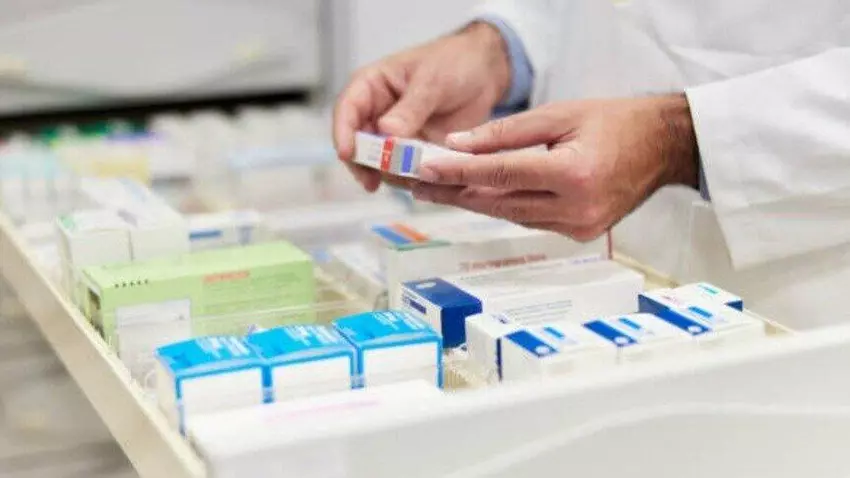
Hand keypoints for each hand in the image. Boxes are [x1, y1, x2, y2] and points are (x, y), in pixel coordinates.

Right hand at [333, 22, 511, 191]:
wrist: (484, 73)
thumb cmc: (453, 62)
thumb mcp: (432, 80)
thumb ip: (411, 108)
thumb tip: (386, 131)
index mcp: (372, 87)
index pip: (346, 111)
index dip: (343, 134)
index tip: (348, 154)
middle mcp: (377, 114)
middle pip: (357, 146)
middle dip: (365, 164)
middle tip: (374, 181)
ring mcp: (395, 138)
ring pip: (380, 165)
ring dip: (393, 176)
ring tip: (416, 177)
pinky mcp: (414, 153)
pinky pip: (406, 174)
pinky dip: (415, 180)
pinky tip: (430, 180)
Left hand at [411, 95, 699, 240]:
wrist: (664, 147)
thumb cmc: (616, 122)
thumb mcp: (560, 114)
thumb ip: (506, 133)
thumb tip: (458, 145)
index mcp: (575, 174)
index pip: (502, 174)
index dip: (459, 171)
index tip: (426, 167)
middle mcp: (576, 208)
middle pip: (500, 202)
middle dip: (455, 192)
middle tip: (418, 183)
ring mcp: (579, 227)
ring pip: (511, 215)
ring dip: (473, 201)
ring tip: (438, 189)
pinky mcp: (579, 234)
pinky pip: (529, 220)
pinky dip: (503, 206)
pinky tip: (477, 196)